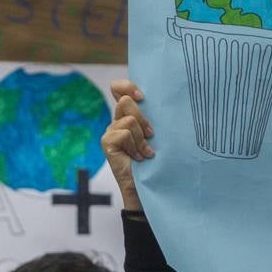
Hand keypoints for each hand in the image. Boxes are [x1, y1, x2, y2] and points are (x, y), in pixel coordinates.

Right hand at [101, 80, 152, 212]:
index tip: (142, 97)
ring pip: (129, 120)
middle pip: (125, 101)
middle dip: (142, 119)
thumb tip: (164, 98)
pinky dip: (135, 146)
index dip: (128, 86)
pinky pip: (124, 134)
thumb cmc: (157, 159)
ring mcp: (110, 132)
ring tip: (146, 152)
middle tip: (151, 135)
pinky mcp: (107, 142)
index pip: (119, 88)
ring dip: (141, 138)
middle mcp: (117, 120)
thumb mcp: (157, 134)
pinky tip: (138, 158)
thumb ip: (153, 116)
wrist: (149, 185)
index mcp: (128, 114)